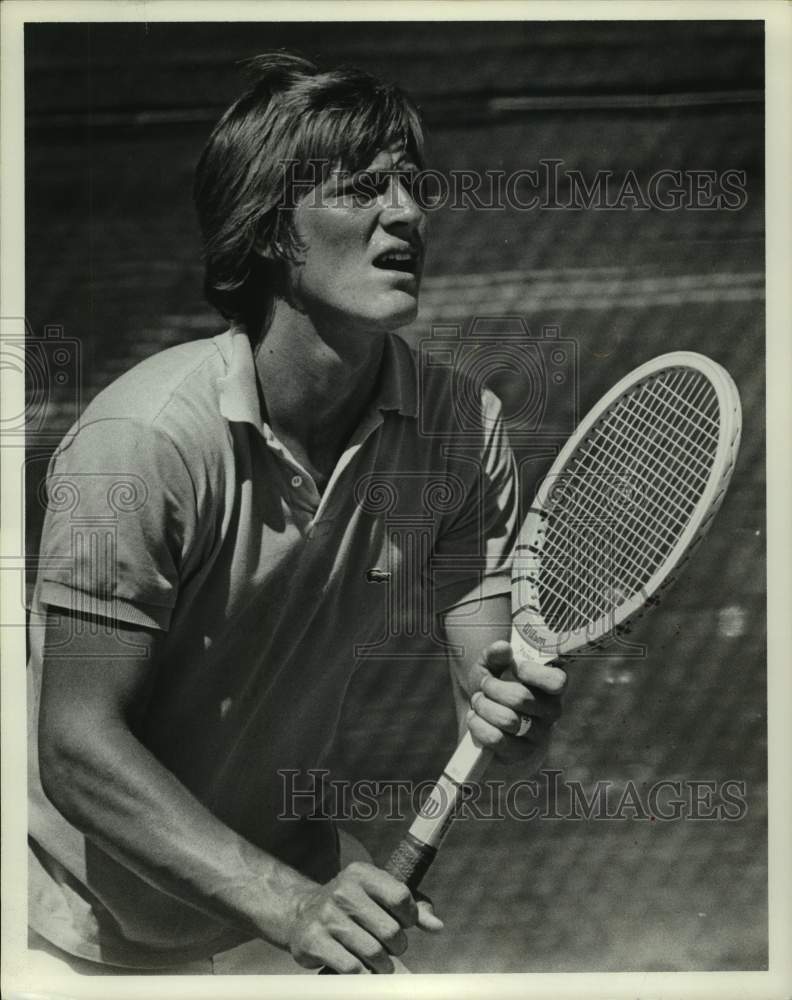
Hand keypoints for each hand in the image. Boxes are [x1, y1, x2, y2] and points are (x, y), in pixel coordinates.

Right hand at [287, 862, 442, 972]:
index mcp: (361, 874)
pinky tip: (361, 968)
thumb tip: (437, 926)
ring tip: (379, 961)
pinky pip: (351, 968)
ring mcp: (326, 916)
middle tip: (391, 947)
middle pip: (390, 930)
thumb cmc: (351, 906)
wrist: (301, 913)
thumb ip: (411, 907)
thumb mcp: (377, 895)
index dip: (410, 917)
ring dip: (382, 964)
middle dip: (397, 946)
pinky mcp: (314, 940)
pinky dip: (363, 974)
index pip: (400, 897)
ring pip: (373, 952)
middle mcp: (343, 891)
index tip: (404, 924)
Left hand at [465, 638, 565, 765]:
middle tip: (484, 685)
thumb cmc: (493, 690)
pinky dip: (478, 726)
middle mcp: (551, 712)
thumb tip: (502, 647)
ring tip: (477, 702)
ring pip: (507, 720)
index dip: (534, 673)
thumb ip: (495, 654)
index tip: (515, 667)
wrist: (485, 723)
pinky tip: (474, 718)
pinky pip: (497, 739)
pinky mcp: (521, 754)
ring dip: (483, 707)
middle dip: (493, 688)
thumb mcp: (491, 668)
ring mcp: (538, 735)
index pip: (557, 681)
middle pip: (521, 698)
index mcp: (551, 687)